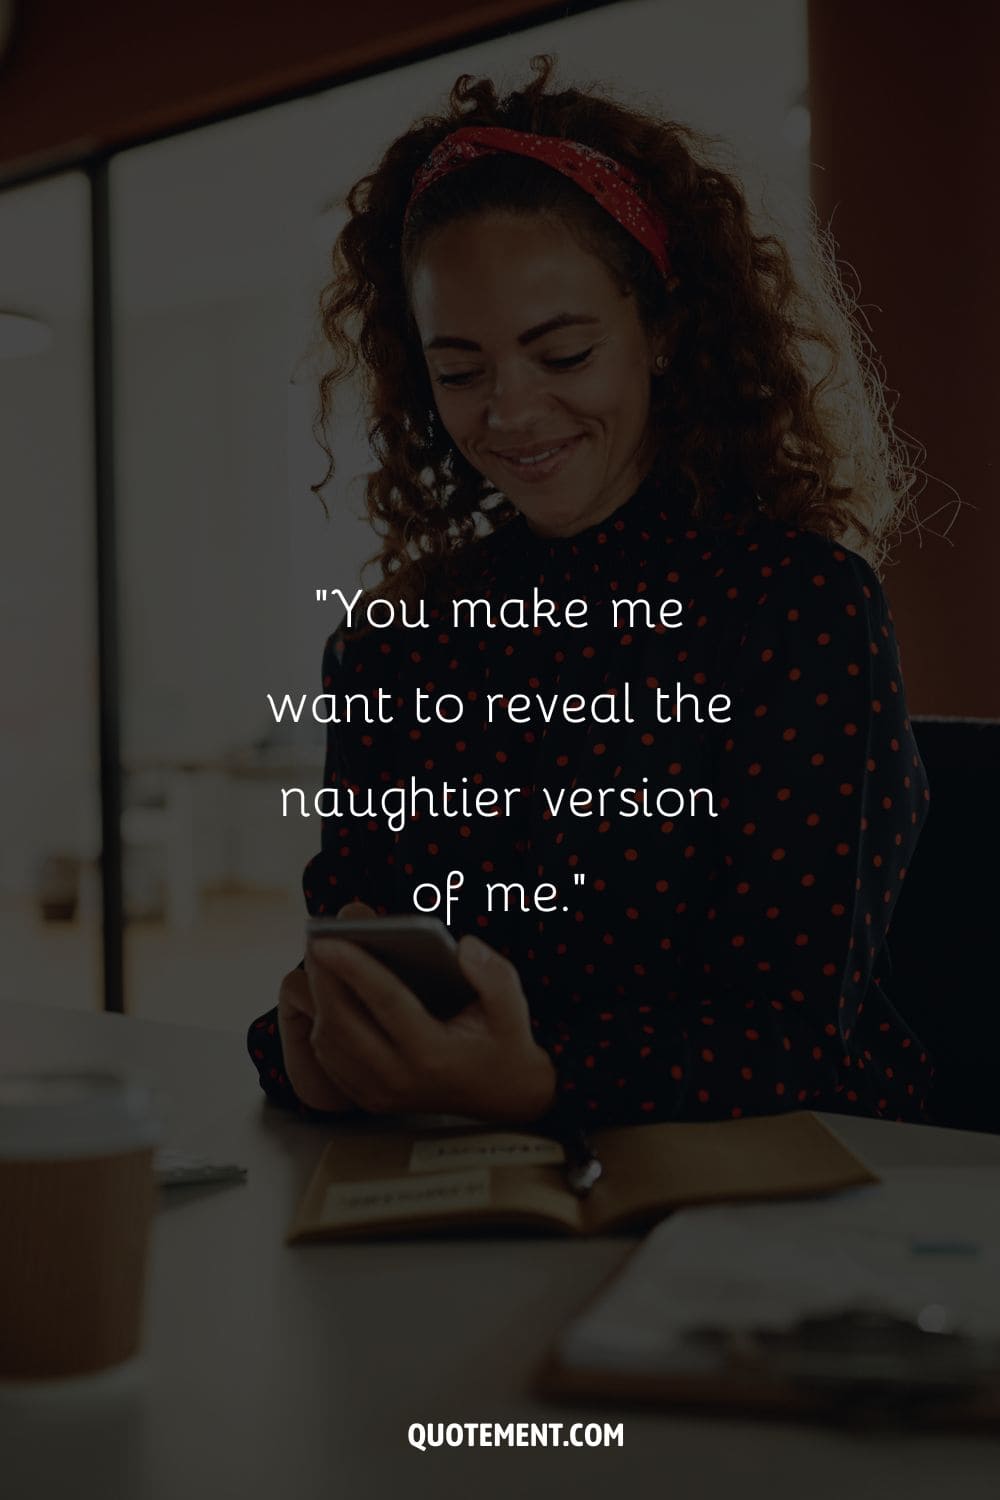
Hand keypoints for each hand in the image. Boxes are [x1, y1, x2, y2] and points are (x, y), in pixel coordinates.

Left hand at [304, 932, 556, 1121]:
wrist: (505, 1096)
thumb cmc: (504, 1041)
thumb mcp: (512, 1005)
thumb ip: (492, 974)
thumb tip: (462, 946)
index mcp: (434, 1053)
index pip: (386, 1002)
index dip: (354, 968)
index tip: (328, 940)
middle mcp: (402, 1078)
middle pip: (345, 1023)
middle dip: (324, 979)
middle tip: (314, 941)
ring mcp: (383, 1093)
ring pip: (331, 1044)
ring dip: (318, 1002)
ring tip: (317, 963)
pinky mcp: (372, 1099)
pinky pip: (331, 1061)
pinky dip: (322, 1025)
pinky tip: (325, 996)